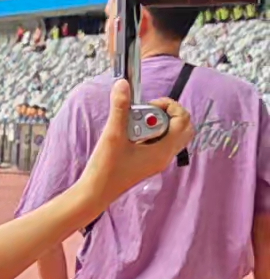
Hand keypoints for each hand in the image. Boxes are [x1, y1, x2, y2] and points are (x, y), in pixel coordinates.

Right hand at [77, 80, 191, 222]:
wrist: (95, 194)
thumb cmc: (105, 170)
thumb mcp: (113, 135)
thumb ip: (120, 108)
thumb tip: (123, 85)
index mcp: (162, 151)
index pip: (182, 120)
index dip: (169, 106)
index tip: (148, 105)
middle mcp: (164, 156)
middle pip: (183, 127)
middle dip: (168, 113)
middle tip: (146, 112)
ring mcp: (156, 160)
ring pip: (171, 134)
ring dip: (156, 123)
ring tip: (135, 124)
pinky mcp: (147, 162)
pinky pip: (158, 141)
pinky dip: (148, 132)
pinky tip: (129, 133)